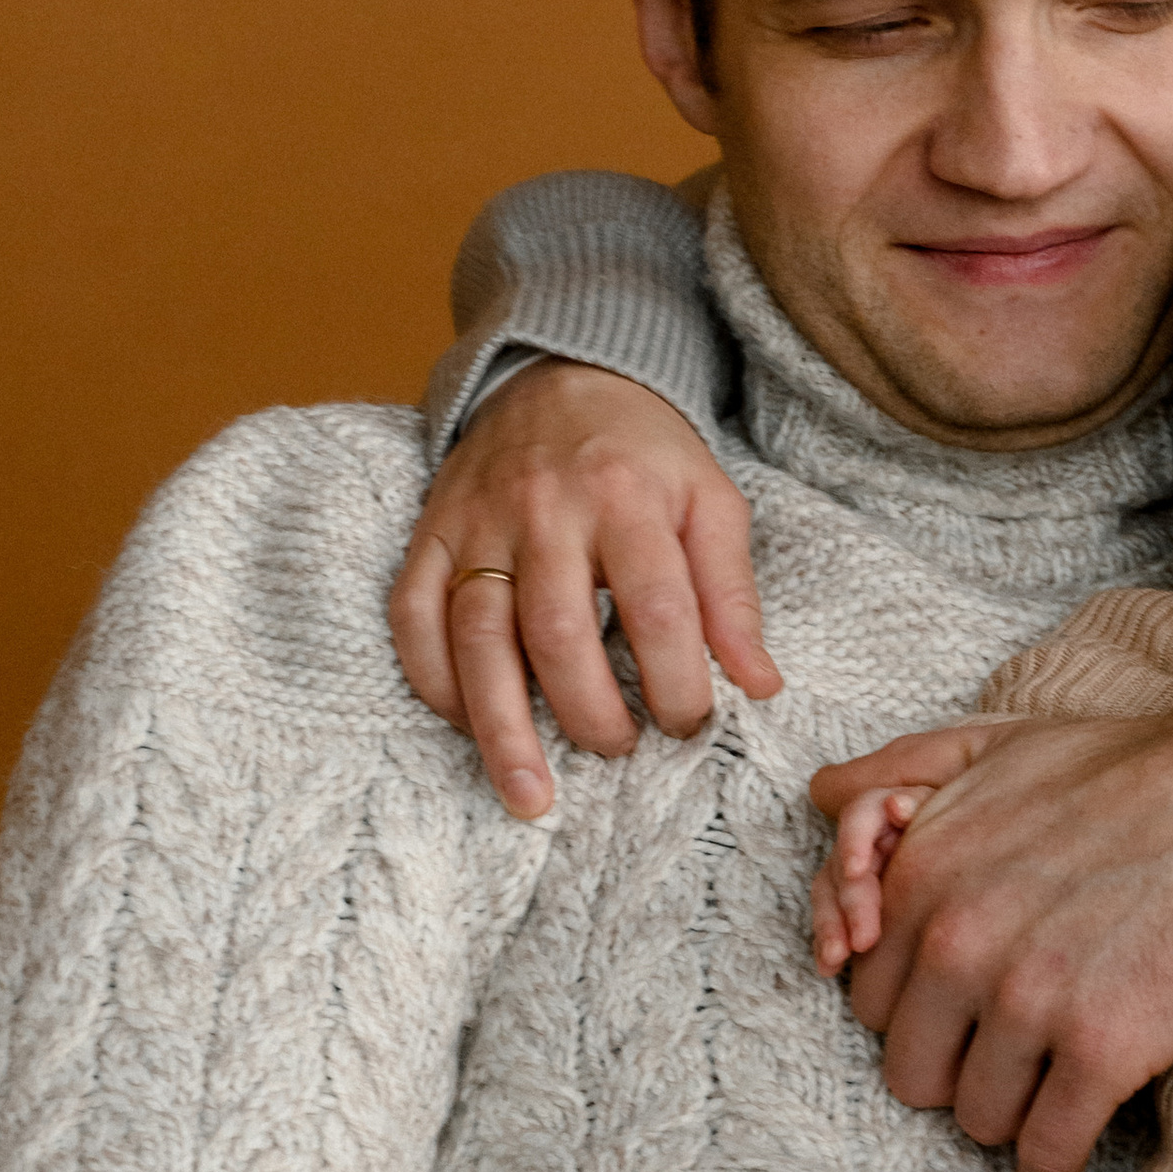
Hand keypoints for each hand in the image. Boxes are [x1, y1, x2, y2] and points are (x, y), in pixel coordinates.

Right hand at [390, 361, 778, 814]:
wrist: (559, 376)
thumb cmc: (645, 455)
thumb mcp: (711, 502)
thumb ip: (734, 596)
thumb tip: (759, 687)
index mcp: (628, 497)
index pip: (656, 608)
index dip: (676, 682)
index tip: (688, 725)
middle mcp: (544, 509)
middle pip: (558, 631)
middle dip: (589, 714)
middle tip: (618, 753)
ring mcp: (477, 523)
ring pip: (477, 635)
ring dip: (502, 726)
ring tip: (531, 795)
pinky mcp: (429, 535)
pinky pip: (413, 616)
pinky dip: (435, 682)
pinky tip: (468, 727)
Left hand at [809, 670, 1172, 1171]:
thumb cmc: (1137, 765)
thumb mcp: (998, 744)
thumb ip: (899, 771)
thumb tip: (817, 791)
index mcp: (922, 873)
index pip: (868, 1000)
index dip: (921, 1013)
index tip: (965, 1016)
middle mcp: (956, 938)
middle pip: (910, 1071)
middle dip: (957, 1070)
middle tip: (1010, 1059)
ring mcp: (1027, 997)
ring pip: (974, 1119)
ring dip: (1010, 1119)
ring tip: (1049, 1097)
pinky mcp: (1102, 1046)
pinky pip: (1046, 1150)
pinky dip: (1052, 1167)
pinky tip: (1068, 1158)